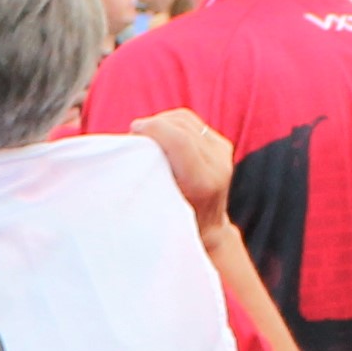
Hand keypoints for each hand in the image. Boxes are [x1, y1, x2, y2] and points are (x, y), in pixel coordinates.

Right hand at [130, 109, 234, 238]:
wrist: (209, 230)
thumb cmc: (176, 226)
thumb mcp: (159, 210)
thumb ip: (150, 182)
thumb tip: (129, 150)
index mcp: (203, 183)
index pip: (180, 141)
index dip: (153, 129)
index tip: (132, 132)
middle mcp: (218, 165)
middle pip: (181, 126)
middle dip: (154, 125)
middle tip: (134, 134)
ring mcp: (223, 153)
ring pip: (186, 119)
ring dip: (161, 122)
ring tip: (145, 134)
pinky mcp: (222, 145)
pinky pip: (192, 122)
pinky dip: (171, 123)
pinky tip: (160, 134)